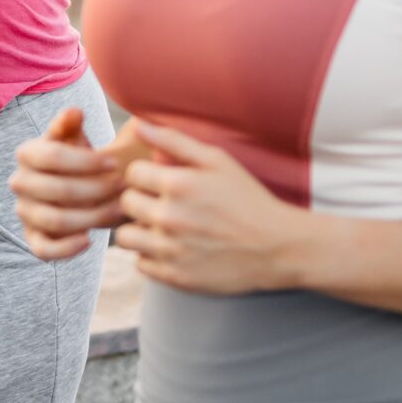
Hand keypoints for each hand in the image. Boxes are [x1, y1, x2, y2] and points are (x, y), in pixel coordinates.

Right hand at [11, 107, 147, 259]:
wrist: (76, 187)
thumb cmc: (79, 158)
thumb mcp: (75, 137)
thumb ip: (71, 124)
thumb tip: (74, 112)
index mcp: (26, 154)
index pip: (52, 157)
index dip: (85, 160)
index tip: (115, 162)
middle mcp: (18, 183)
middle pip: (57, 190)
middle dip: (95, 188)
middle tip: (122, 186)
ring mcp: (23, 212)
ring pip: (56, 220)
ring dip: (92, 216)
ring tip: (118, 209)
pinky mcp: (32, 238)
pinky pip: (43, 250)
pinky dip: (66, 249)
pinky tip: (89, 239)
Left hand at [113, 122, 318, 294]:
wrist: (278, 247)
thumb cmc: (248, 200)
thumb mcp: (218, 161)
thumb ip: (174, 141)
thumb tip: (137, 126)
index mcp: (178, 184)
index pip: (132, 173)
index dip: (145, 175)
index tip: (161, 181)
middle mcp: (169, 217)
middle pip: (125, 204)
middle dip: (140, 200)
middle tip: (163, 204)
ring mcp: (170, 249)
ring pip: (124, 237)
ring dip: (139, 230)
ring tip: (162, 228)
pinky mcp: (174, 276)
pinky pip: (139, 263)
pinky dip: (151, 256)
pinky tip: (172, 248)